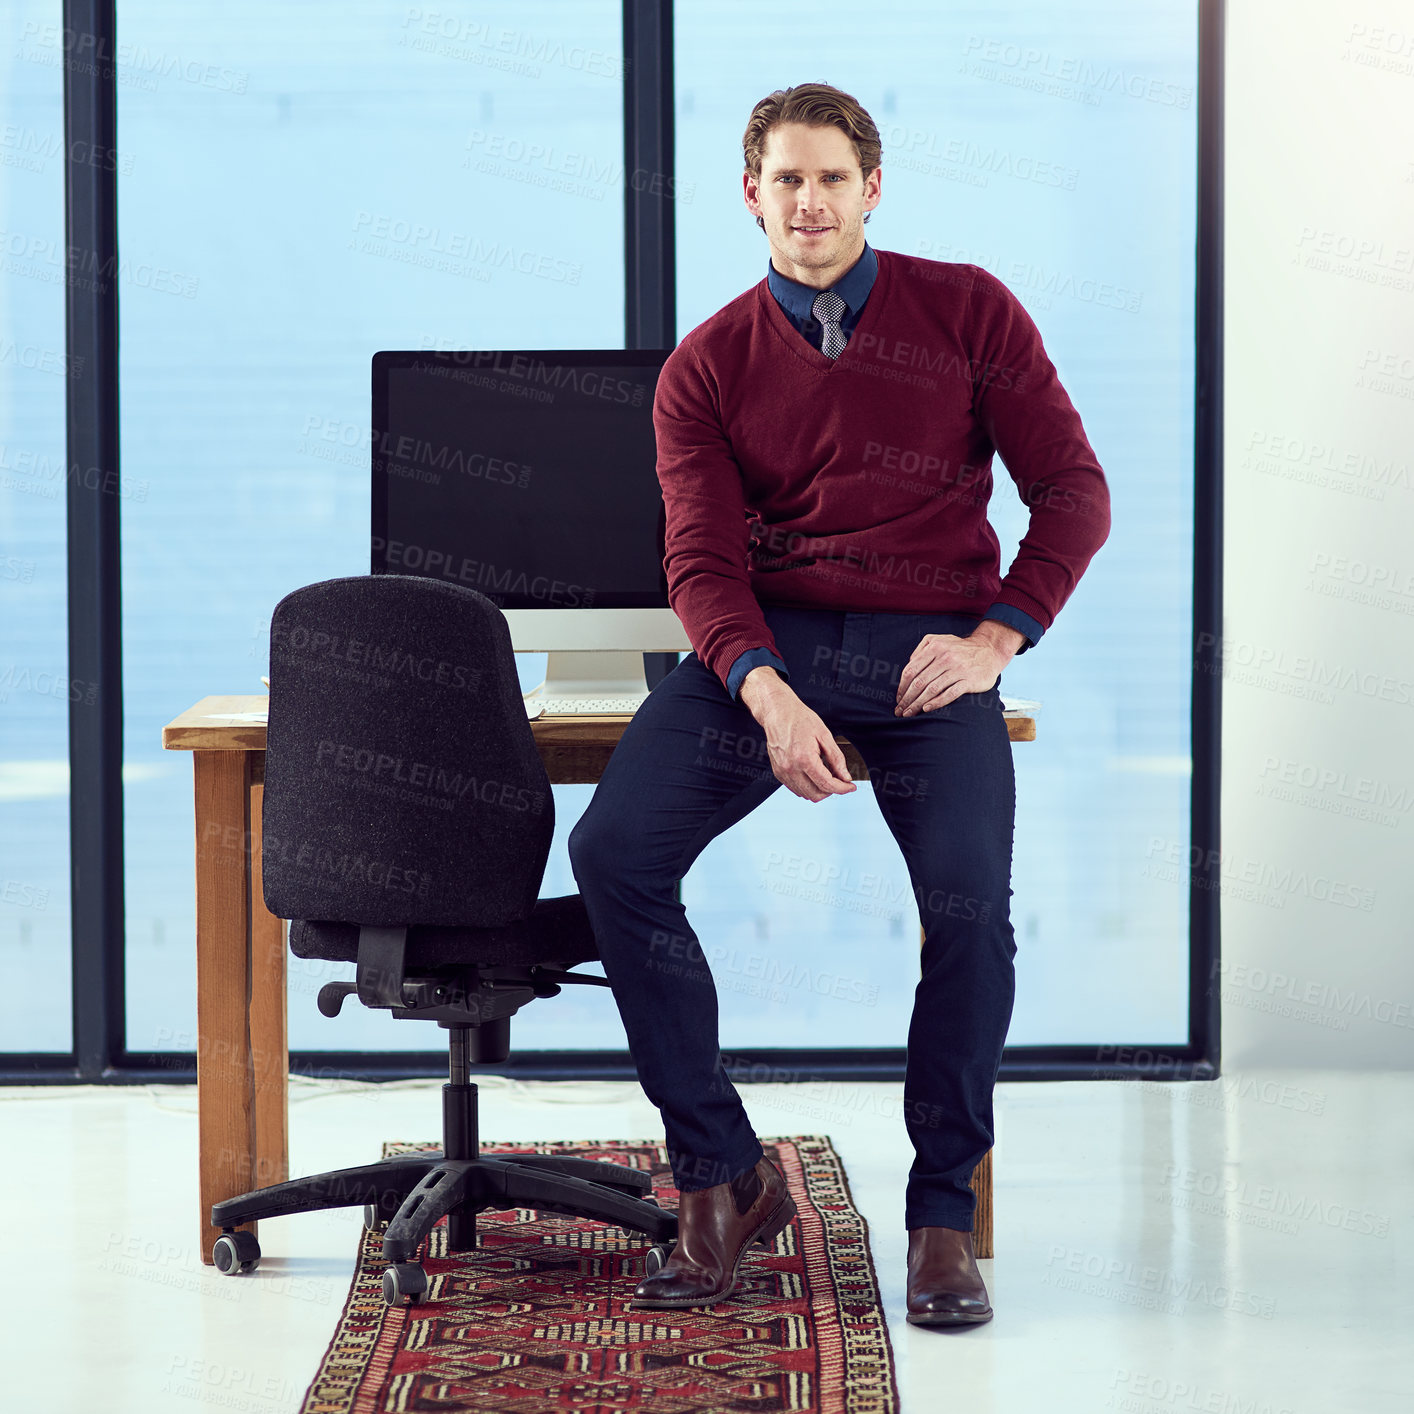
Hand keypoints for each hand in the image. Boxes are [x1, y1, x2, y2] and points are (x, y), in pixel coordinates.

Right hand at [739, 667, 856, 802]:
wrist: (778, 712)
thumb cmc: (799, 719)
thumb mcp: (824, 735)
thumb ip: (836, 759)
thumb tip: (845, 776)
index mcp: (804, 758)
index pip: (827, 784)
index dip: (842, 788)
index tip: (850, 787)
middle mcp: (791, 768)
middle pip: (816, 794)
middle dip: (832, 790)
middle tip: (840, 781)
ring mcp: (783, 772)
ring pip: (805, 794)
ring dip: (819, 790)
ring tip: (826, 775)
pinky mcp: (778, 772)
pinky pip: (795, 789)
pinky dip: (807, 787)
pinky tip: (813, 775)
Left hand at [895, 624, 1019, 715]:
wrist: (989, 650)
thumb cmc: (960, 648)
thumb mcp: (940, 640)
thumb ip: (922, 648)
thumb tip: (909, 664)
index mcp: (935, 647)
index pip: (912, 670)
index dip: (902, 686)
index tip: (898, 698)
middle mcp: (945, 657)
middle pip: (919, 682)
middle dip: (907, 699)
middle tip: (900, 710)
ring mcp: (958, 669)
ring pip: (932, 689)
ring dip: (918, 704)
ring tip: (909, 713)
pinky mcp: (969, 680)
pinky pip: (949, 694)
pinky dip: (936, 702)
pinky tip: (927, 709)